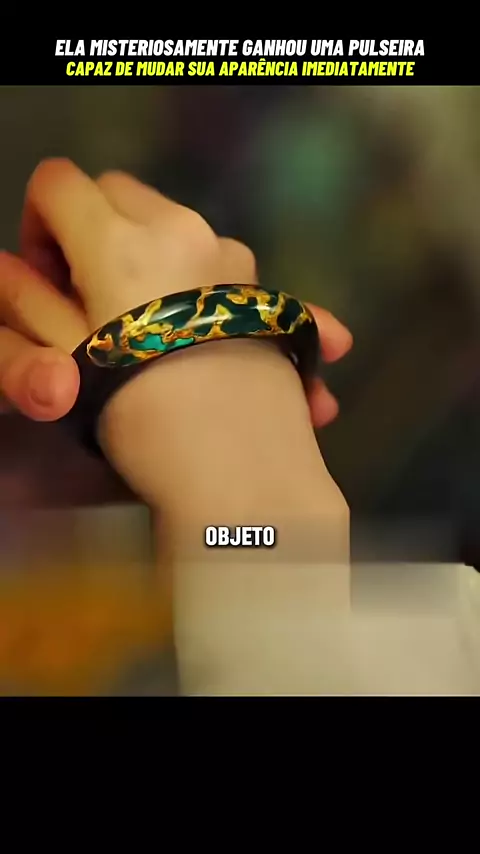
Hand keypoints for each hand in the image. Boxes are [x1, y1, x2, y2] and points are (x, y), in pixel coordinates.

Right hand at [0, 159, 351, 505]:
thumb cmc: (142, 421)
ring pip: (173, 225)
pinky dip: (196, 280)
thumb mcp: (62, 359)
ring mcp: (233, 254)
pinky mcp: (264, 288)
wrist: (248, 474)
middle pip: (119, 193)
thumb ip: (27, 301)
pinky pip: (216, 260)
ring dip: (148, 255)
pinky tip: (203, 340)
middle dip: (93, 229)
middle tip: (91, 299)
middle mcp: (183, 228)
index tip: (48, 279)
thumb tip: (10, 267)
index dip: (39, 226)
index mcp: (120, 240)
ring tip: (153, 328)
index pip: (58, 183)